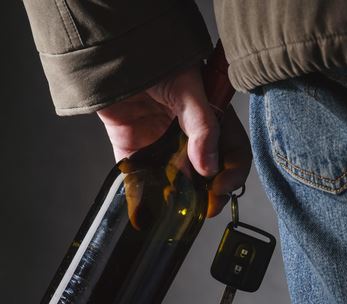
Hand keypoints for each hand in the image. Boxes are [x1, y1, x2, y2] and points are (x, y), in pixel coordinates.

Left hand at [96, 65, 251, 217]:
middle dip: (207, 194)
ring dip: (177, 199)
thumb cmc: (157, 60)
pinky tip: (146, 210)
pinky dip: (142, 197)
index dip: (231, 174)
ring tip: (175, 210)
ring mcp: (161, 145)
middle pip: (206, 175)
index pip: (232, 154)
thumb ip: (203, 127)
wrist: (114, 51)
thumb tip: (208, 167)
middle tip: (202, 207)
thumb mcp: (190, 90)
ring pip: (175, 182)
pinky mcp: (133, 150)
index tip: (221, 187)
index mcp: (211, 120)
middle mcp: (188, 137)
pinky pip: (140, 179)